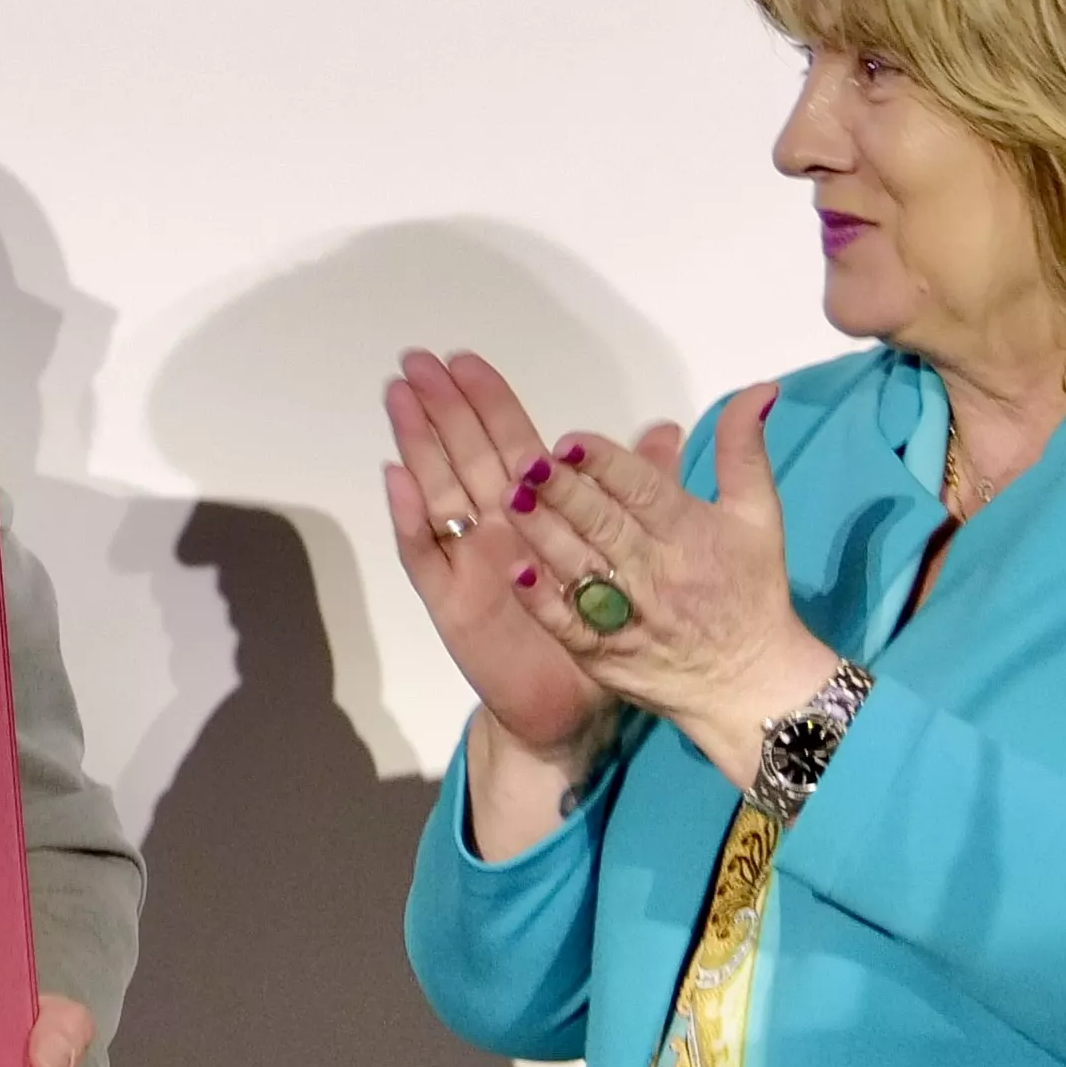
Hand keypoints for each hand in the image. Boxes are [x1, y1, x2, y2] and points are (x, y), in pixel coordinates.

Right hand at [384, 349, 614, 767]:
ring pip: (438, 491)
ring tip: (399, 399)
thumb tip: (668, 428)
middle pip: (464, 455)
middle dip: (440, 407)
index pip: (509, 441)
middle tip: (415, 360)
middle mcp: (495, 529)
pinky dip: (410, 518)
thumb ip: (646, 488)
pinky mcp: (452, 601)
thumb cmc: (595, 630)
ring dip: (416, 444)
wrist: (570, 706)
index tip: (466, 359)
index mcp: (537, 513)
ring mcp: (469, 562)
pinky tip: (397, 479)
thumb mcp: (634, 553)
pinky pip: (427, 555)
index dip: (489, 401)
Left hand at [502, 386, 841, 789]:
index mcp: (691, 534)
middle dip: (564, 493)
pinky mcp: (604, 654)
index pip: (645, 491)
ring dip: (543, 535)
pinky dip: (544, 601)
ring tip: (509, 500)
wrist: (748, 684)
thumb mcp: (760, 516)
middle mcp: (657, 572)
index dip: (609, 465)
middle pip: (605, 526)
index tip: (573, 440)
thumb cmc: (751, 590)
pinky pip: (569, 626)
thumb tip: (758, 389)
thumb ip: (743, 451)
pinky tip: (516, 573)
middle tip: (525, 463)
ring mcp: (628, 617)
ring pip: (579, 569)